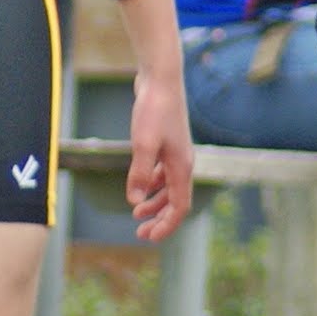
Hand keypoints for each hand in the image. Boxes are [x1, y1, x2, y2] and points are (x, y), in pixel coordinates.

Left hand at [125, 68, 192, 241]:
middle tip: (140, 232)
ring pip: (169, 187)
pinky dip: (153, 184)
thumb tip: (134, 201)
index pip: (180, 207)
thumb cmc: (155, 109)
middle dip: (159, 218)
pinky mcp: (166, 142)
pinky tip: (139, 185)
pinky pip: (163, 172)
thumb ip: (139, 173)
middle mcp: (182, 162)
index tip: (149, 237)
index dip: (166, 225)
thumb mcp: (144, 144)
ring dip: (155, 202)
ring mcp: (175, 152)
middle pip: (176, 200)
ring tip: (137, 212)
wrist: (160, 78)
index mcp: (182, 167)